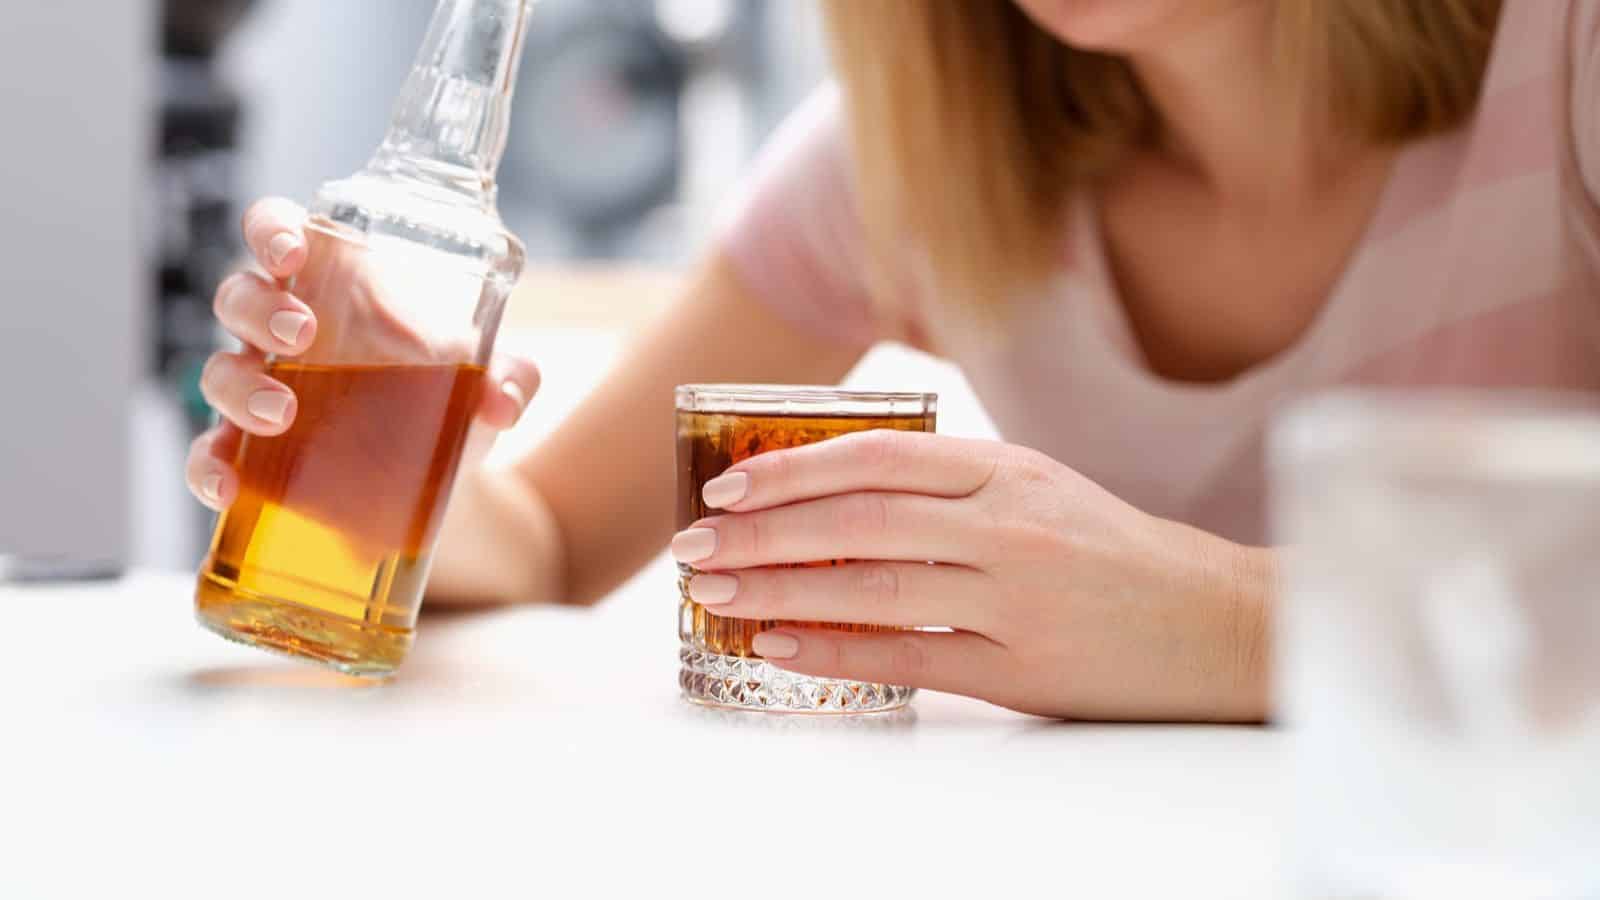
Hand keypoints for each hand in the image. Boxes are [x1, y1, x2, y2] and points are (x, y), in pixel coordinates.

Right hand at [184, 198, 539, 581]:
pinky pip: (208, 452)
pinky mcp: (251, 453)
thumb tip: (503, 401)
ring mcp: (260, 390)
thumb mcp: (482, 385)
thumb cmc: (447, 398)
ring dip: (239, 388)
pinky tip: (228, 486)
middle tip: (300, 335)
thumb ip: (508, 379)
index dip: (273, 230)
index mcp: (332, 286)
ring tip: (280, 413)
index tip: (294, 251)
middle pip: (239, 296)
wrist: (439, 482)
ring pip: (218, 371)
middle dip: (260, 309)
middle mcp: (282, 331)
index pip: (280, 232)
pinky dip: (209, 467)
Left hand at [671, 430, 1271, 720]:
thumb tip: (839, 492)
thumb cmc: (1120, 555)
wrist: (1226, 623)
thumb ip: (954, 486)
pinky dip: (833, 647)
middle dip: (762, 530)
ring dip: (779, 587)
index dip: (791, 468)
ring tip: (716, 591)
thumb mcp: (1043, 490)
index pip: (876, 456)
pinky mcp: (1024, 666)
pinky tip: (778, 642)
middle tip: (696, 544)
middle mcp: (1007, 523)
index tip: (727, 484)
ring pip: (870, 583)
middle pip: (857, 519)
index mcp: (1008, 469)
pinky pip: (907, 654)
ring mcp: (1016, 595)